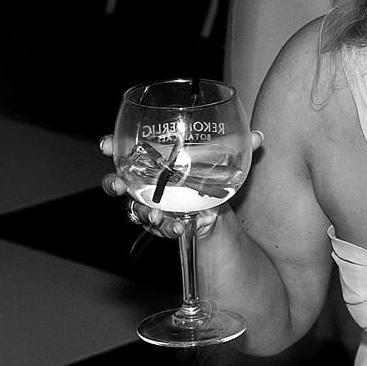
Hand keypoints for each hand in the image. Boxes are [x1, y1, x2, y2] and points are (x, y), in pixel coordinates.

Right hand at [96, 131, 263, 238]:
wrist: (218, 204)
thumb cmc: (212, 173)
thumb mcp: (226, 159)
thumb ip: (241, 148)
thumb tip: (260, 137)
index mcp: (155, 157)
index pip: (126, 148)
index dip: (112, 145)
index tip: (106, 144)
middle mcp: (147, 180)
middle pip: (119, 180)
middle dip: (114, 182)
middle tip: (118, 185)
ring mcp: (151, 203)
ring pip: (134, 207)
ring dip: (141, 210)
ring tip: (155, 214)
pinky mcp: (161, 223)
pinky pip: (157, 226)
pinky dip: (168, 227)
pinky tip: (179, 227)